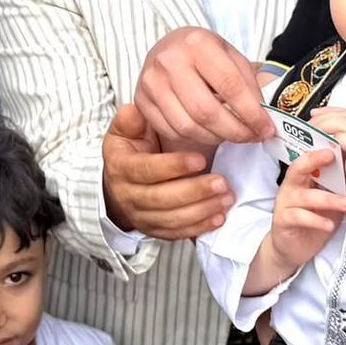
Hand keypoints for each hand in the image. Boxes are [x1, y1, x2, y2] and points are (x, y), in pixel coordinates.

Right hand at [103, 104, 232, 241]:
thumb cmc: (130, 151)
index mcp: (121, 167)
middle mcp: (127, 195)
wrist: (119, 182)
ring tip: (226, 198)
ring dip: (201, 210)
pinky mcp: (153, 231)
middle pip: (161, 199)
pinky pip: (176, 234)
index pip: (147, 170)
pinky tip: (218, 218)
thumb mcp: (124, 131)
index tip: (200, 159)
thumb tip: (135, 110)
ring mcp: (140, 216)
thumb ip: (130, 120)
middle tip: (222, 182)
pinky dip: (198, 228)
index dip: (174, 166)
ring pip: (171, 219)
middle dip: (194, 191)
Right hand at [134, 27, 271, 149]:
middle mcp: (170, 60)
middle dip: (236, 132)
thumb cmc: (205, 54)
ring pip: (188, 126)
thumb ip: (249, 84)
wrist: (169, 47)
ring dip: (216, 138)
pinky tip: (208, 132)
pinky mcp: (141, 100)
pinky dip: (194, 138)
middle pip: (207, 112)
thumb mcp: (231, 57)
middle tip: (252, 138)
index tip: (267, 129)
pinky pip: (171, 131)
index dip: (252, 114)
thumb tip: (264, 119)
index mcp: (198, 43)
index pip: (231, 87)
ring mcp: (151, 81)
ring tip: (232, 135)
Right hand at [266, 149, 345, 271]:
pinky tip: (330, 224)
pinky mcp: (284, 221)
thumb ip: (338, 183)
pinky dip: (316, 220)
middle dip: (314, 160)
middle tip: (332, 156)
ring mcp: (286, 204)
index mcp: (303, 178)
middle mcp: (292, 187)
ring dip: (328, 199)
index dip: (321, 147)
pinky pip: (299, 217)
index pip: (310, 157)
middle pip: (298, 168)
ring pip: (304, 196)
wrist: (295, 247)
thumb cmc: (314, 219)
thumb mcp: (330, 198)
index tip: (338, 139)